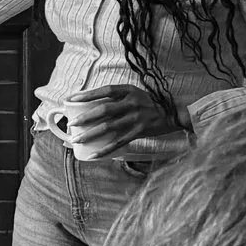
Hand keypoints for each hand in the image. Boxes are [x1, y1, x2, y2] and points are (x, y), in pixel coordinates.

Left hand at [58, 85, 174, 158]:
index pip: (105, 91)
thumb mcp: (135, 94)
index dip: (87, 95)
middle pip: (104, 110)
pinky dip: (105, 149)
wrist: (174, 113)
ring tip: (77, 139)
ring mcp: (136, 118)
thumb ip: (118, 98)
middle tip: (71, 125)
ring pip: (108, 127)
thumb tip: (92, 104)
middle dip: (85, 118)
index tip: (71, 99)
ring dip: (90, 134)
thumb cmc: (150, 103)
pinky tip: (94, 154)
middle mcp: (132, 103)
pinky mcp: (140, 131)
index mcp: (129, 90)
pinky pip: (119, 142)